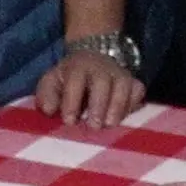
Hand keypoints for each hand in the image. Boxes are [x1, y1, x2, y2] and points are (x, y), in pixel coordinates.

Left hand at [29, 49, 143, 127]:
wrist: (91, 59)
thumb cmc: (68, 78)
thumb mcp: (51, 82)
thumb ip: (46, 95)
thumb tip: (49, 110)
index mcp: (77, 67)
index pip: (75, 81)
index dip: (72, 101)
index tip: (69, 121)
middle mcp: (101, 67)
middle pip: (102, 82)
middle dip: (99, 104)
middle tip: (94, 126)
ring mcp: (120, 73)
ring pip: (124, 85)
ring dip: (118, 106)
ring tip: (110, 125)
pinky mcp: (133, 81)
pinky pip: (138, 90)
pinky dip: (133, 103)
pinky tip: (124, 117)